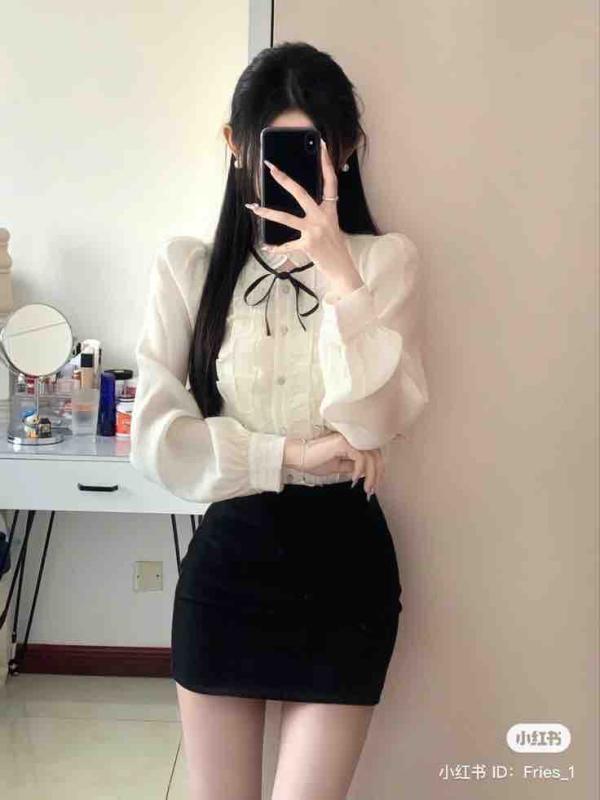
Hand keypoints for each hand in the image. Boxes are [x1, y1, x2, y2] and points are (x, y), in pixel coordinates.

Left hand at [245, 140, 362, 292]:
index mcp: (330, 210)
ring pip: (287, 218)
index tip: (322, 145)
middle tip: (271, 168)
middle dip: (285, 180)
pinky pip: (287, 245)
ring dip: (268, 213)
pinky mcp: (308, 245)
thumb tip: (303, 202)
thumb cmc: (334, 247)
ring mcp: (315, 231)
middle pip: (301, 193)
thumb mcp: (331, 225)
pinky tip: (266, 246)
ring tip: (254, 208)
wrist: (342, 268)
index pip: (330, 182)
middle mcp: (323, 218)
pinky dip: (276, 247)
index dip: (326, 163)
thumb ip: (319, 213)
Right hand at [283, 432, 384, 497]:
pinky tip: (354, 479)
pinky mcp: (343, 443)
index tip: (374, 485)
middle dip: (377, 474)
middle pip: (375, 455)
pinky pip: (359, 457)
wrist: (298, 456)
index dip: (377, 470)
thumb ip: (352, 466)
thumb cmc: (314, 460)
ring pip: (370, 457)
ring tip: (366, 488)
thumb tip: (365, 473)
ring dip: (370, 475)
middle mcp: (352, 438)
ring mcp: (348, 439)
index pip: (373, 454)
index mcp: (352, 442)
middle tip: (371, 490)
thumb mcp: (339, 466)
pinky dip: (360, 470)